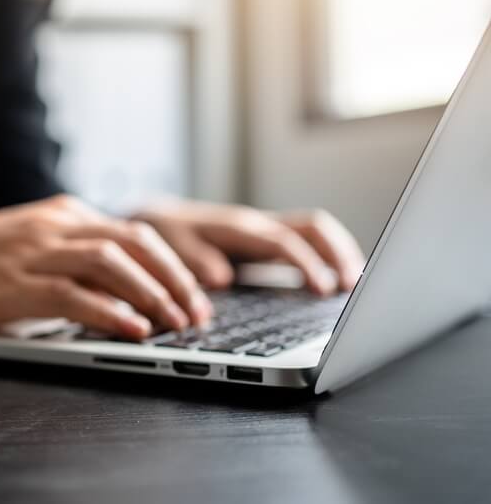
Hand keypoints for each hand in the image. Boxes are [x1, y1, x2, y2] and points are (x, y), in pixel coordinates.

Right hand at [0, 195, 213, 339]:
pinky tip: (132, 328)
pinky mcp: (12, 283)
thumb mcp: (29, 246)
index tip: (195, 295)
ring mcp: (32, 251)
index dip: (173, 265)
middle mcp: (52, 225)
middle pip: (133, 242)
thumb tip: (127, 289)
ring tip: (176, 323)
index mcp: (61, 214)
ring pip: (109, 263)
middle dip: (174, 279)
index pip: (134, 233)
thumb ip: (73, 257)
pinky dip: (109, 312)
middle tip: (198, 313)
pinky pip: (72, 295)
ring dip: (151, 294)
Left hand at [133, 199, 365, 294]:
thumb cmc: (163, 236)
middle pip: (312, 227)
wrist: (153, 221)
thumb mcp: (172, 249)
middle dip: (338, 253)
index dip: (307, 264)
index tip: (323, 288)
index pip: (284, 242)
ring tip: (357, 285)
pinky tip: (336, 281)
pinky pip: (305, 242)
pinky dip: (326, 257)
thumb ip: (195, 261)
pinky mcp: (265, 241)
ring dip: (339, 254)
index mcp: (238, 228)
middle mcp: (257, 225)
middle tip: (355, 286)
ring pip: (314, 231)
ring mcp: (264, 231)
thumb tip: (222, 277)